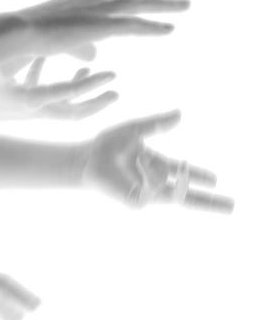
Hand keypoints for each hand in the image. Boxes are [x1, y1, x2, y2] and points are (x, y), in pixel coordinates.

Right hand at [0, 56, 118, 122]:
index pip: (67, 96)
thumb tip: (43, 28)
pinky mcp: (24, 107)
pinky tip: (76, 65)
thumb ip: (21, 49)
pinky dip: (66, 85)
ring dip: (84, 93)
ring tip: (100, 75)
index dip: (90, 85)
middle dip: (97, 101)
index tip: (111, 74)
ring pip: (67, 108)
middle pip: (75, 113)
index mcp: (30, 101)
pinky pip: (52, 98)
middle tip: (116, 88)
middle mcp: (35, 110)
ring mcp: (31, 111)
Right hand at [20, 0, 190, 54]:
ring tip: (187, 4)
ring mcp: (94, 12)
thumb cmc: (28, 38)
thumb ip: (82, 45)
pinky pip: (130, 25)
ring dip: (164, 2)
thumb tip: (94, 54)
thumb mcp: (61, 40)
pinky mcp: (95, 28)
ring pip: (136, 1)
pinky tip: (169, 31)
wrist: (13, 36)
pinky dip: (151, 27)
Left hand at [79, 110, 233, 212]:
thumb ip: (158, 123)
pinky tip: (133, 166)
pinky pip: (154, 184)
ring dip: (152, 167)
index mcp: (154, 164)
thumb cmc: (106, 145)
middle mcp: (153, 181)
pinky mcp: (139, 203)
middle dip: (209, 202)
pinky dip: (146, 172)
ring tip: (133, 159)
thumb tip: (180, 114)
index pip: (182, 171)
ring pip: (167, 183)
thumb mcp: (135, 129)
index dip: (198, 175)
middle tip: (232, 206)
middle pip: (187, 195)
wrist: (87, 159)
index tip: (215, 180)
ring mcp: (146, 194)